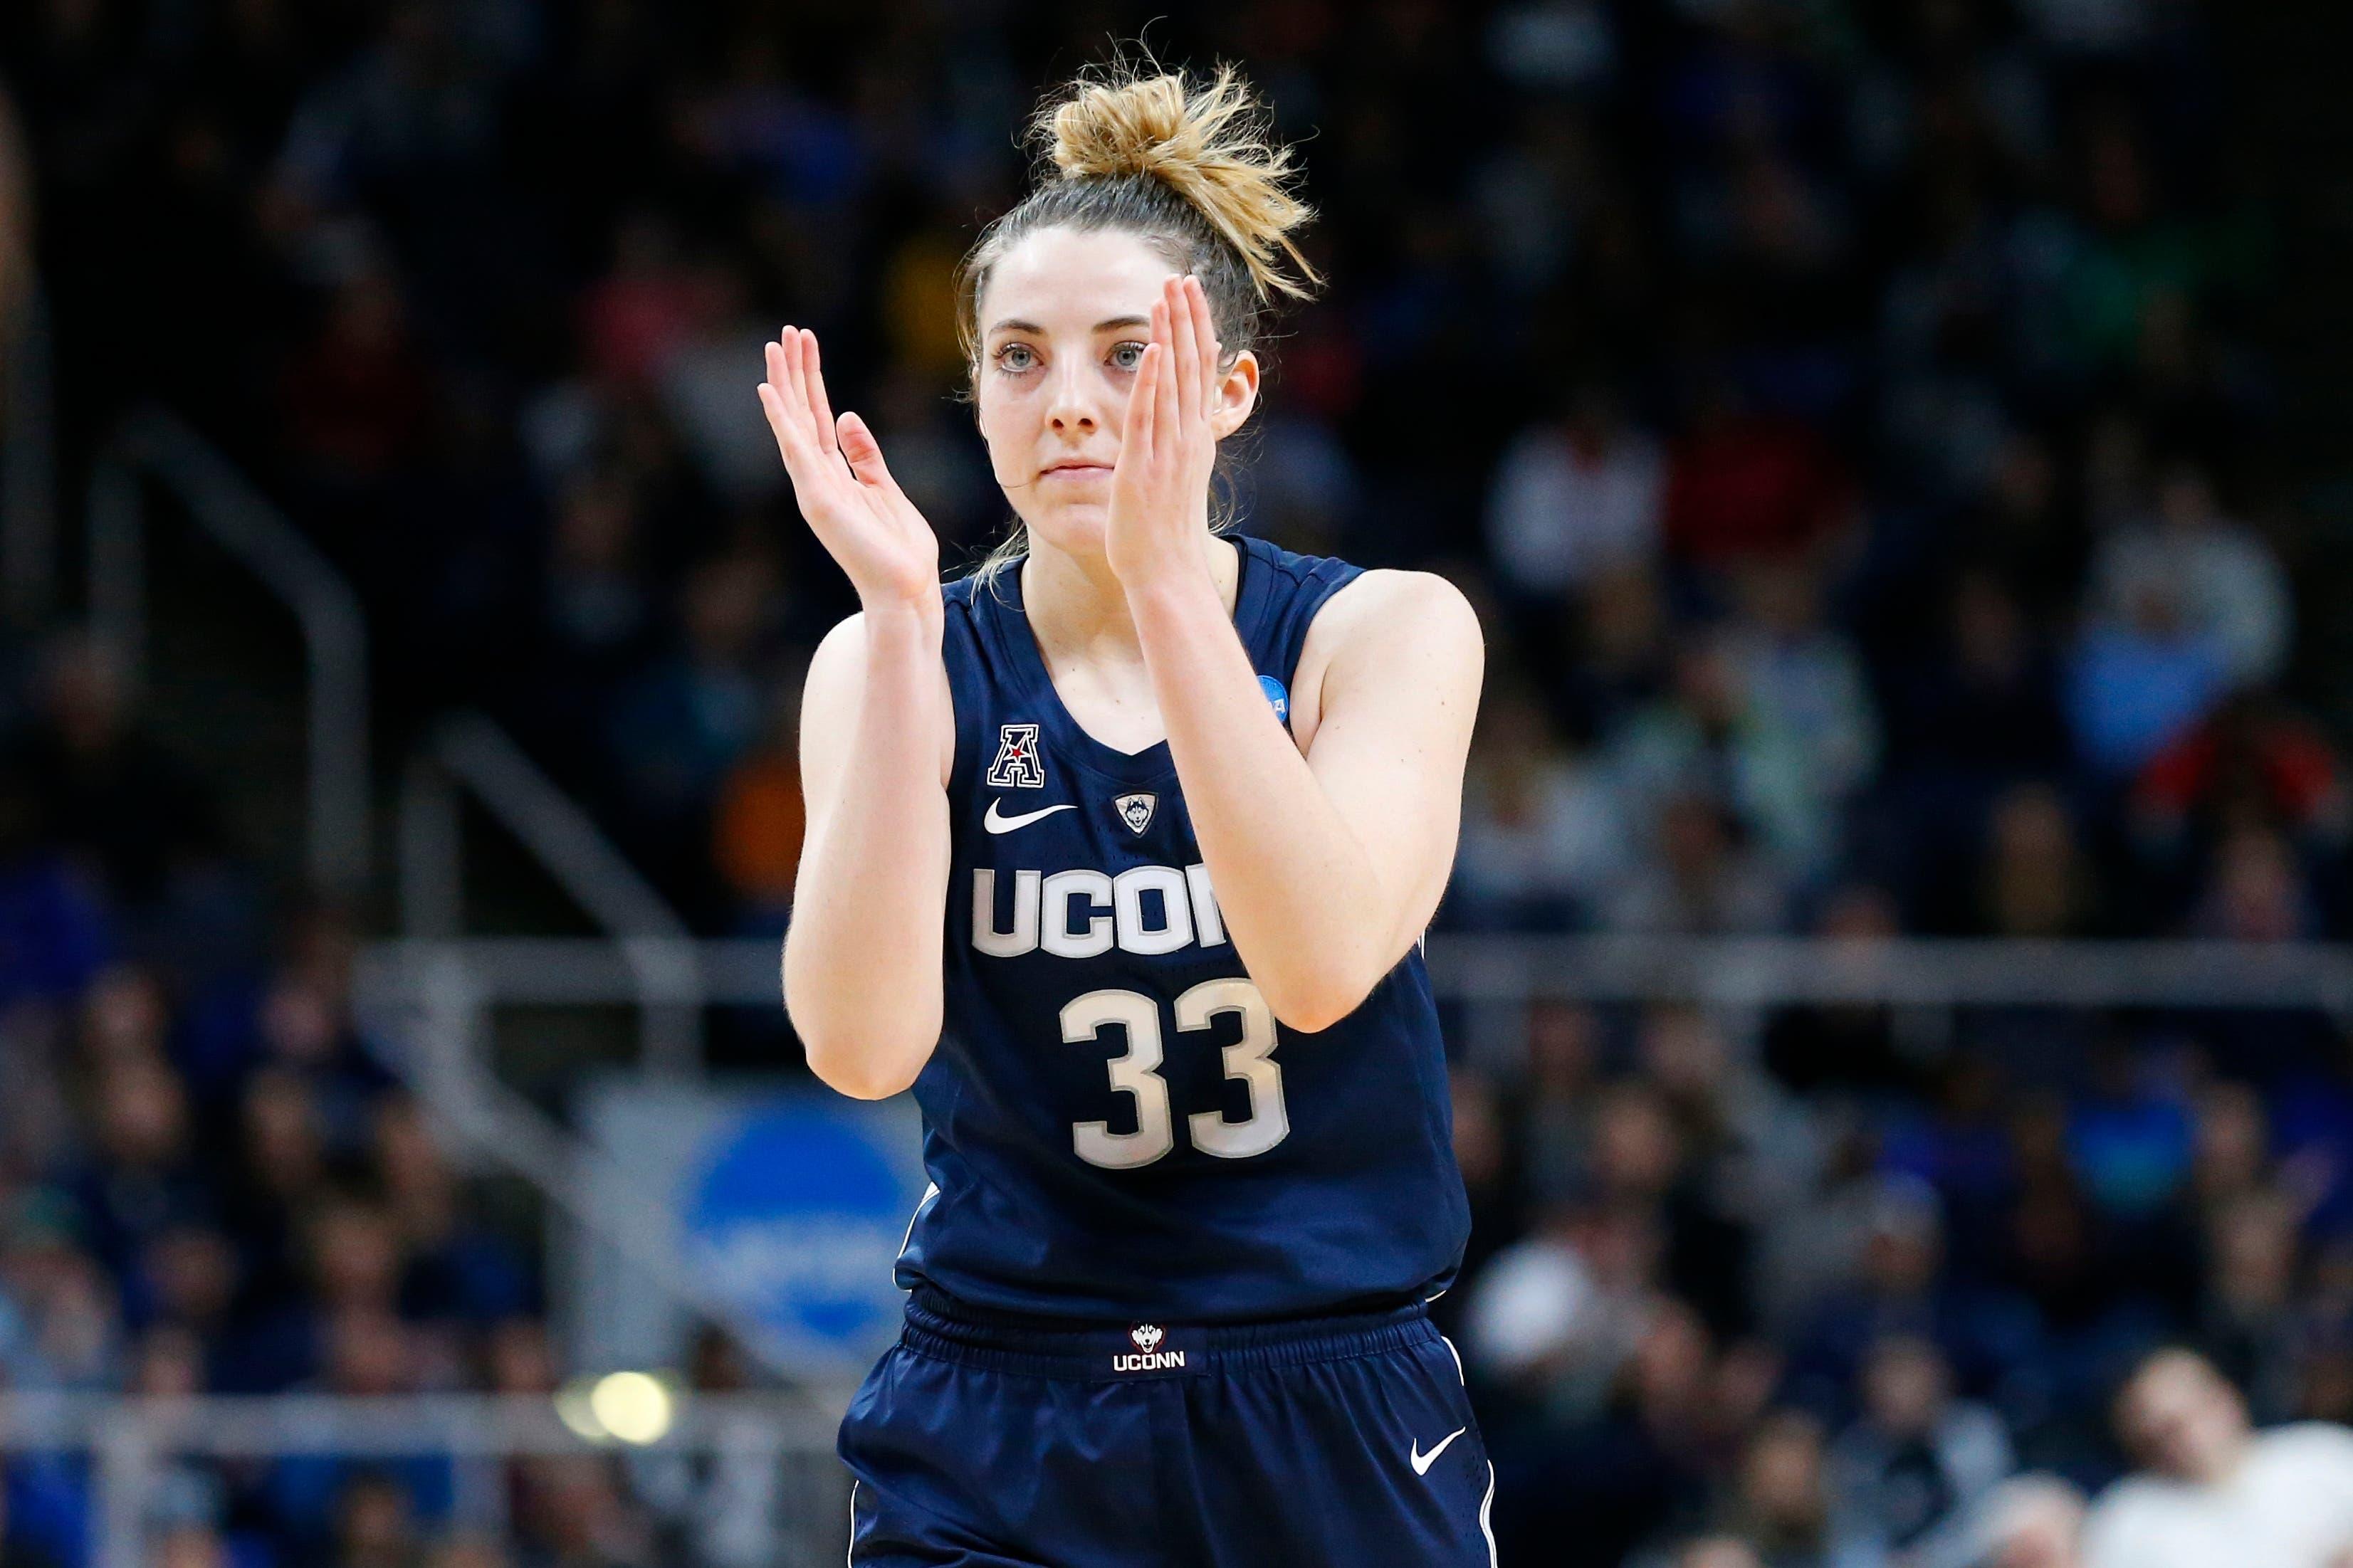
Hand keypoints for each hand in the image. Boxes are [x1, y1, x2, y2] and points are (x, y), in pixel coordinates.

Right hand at [758, 327, 937, 612]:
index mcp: (835, 476)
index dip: (812, 381)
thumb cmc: (900, 550)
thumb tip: (846, 416)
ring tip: (776, 347)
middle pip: (802, 415)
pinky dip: (782, 422)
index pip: (819, 418)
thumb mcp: (886, 489)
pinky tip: (770, 393)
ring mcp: (814, 489)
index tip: (806, 345)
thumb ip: (865, 455)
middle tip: (787, 331)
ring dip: (784, 385)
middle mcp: (817, 479)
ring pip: (794, 425)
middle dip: (795, 372)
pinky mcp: (818, 501)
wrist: (907, 591)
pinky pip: (796, 453)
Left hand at [1105, 275, 1221, 593]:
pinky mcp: (1144, 466)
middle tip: (1182, 278)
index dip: (1196, 330)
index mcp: (1196, 438)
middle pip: (1192, 366)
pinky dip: (1153, 381)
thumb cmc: (1166, 532)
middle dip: (1187, 319)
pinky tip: (1154, 349)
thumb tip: (1179, 421)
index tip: (1191, 295)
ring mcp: (1169, 451)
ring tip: (1167, 295)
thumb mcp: (1178, 479)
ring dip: (1171, 336)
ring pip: (1174, 381)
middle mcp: (1188, 438)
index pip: (1200, 373)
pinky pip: (1150, 416)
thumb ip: (1179, 445)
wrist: (1166, 572)